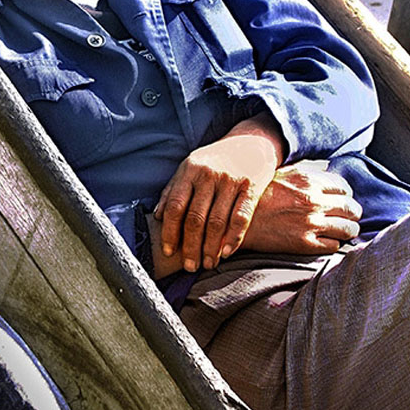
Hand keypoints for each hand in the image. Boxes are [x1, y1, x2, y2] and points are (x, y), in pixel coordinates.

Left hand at [154, 114, 285, 271]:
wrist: (251, 142)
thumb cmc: (214, 161)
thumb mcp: (190, 168)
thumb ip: (173, 190)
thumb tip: (157, 216)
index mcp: (189, 171)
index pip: (176, 206)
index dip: (170, 232)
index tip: (169, 251)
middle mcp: (209, 174)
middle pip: (195, 218)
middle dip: (191, 246)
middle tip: (190, 267)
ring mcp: (231, 180)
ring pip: (217, 221)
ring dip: (210, 247)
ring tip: (207, 264)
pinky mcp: (252, 186)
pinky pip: (241, 217)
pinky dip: (233, 237)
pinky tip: (226, 252)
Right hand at [241, 160, 360, 253]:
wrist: (233, 219)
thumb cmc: (256, 196)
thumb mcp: (280, 175)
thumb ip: (305, 175)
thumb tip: (325, 176)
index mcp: (308, 180)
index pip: (344, 188)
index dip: (345, 195)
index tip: (340, 200)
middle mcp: (313, 200)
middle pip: (352, 208)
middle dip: (351, 213)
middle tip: (345, 217)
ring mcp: (310, 223)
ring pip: (349, 229)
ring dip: (346, 230)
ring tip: (338, 231)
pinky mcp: (305, 244)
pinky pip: (334, 246)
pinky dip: (332, 244)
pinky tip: (323, 241)